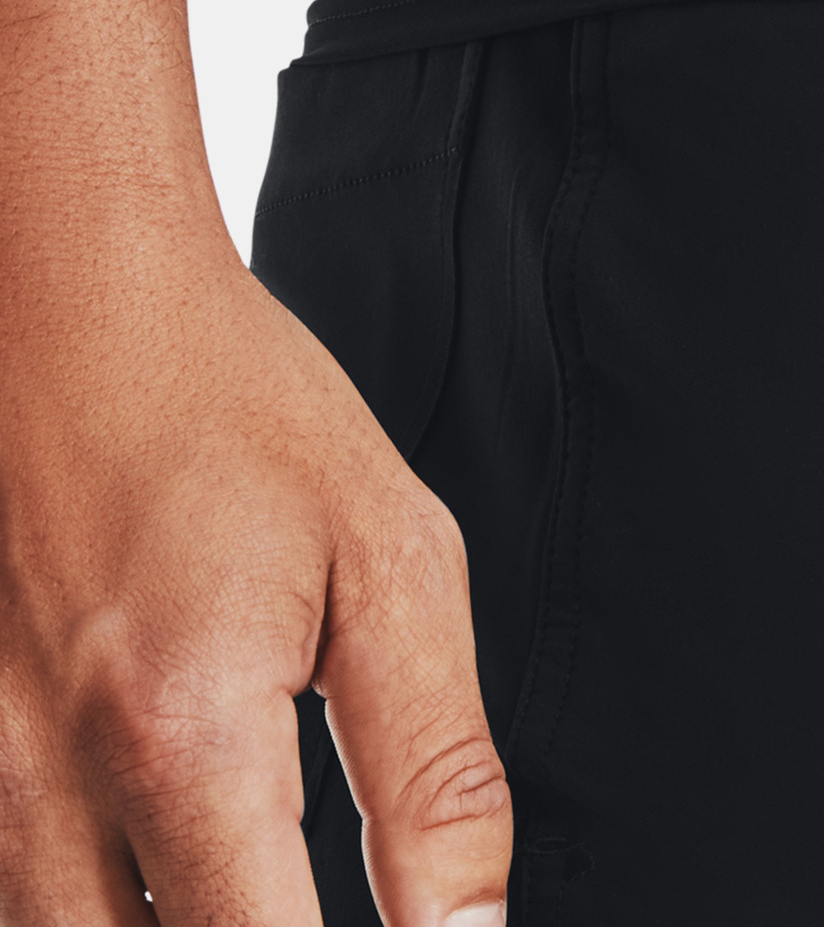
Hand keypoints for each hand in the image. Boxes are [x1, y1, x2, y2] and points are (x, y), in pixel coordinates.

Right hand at [0, 233, 511, 926]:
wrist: (74, 306)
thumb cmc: (235, 409)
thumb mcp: (387, 559)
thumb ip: (433, 770)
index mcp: (183, 736)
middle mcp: (47, 786)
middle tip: (312, 896)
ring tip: (265, 885)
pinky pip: (24, 894)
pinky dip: (104, 908)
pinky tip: (179, 872)